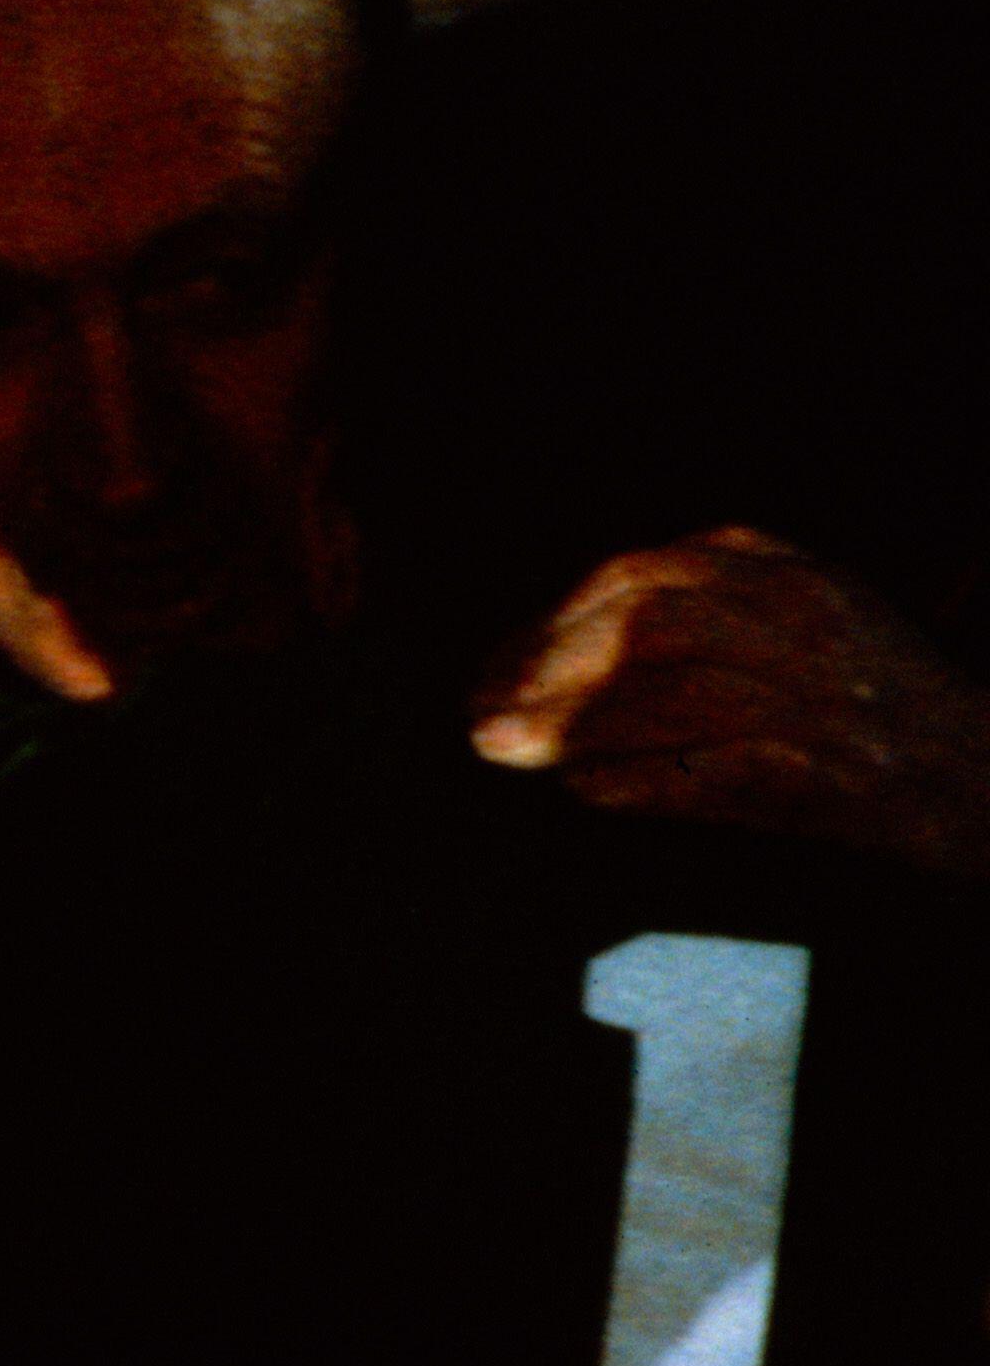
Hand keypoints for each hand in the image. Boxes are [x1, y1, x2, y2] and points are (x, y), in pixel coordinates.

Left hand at [470, 524, 989, 881]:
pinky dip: (642, 782)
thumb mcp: (802, 614)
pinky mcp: (835, 779)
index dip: (550, 622)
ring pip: (670, 693)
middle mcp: (802, 622)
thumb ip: (703, 601)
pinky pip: (717, 773)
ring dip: (574, 724)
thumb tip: (557, 644)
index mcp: (786, 572)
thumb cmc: (883, 704)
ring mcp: (822, 700)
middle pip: (642, 626)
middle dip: (546, 668)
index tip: (496, 665)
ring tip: (506, 749)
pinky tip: (587, 793)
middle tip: (481, 712)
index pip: (637, 578)